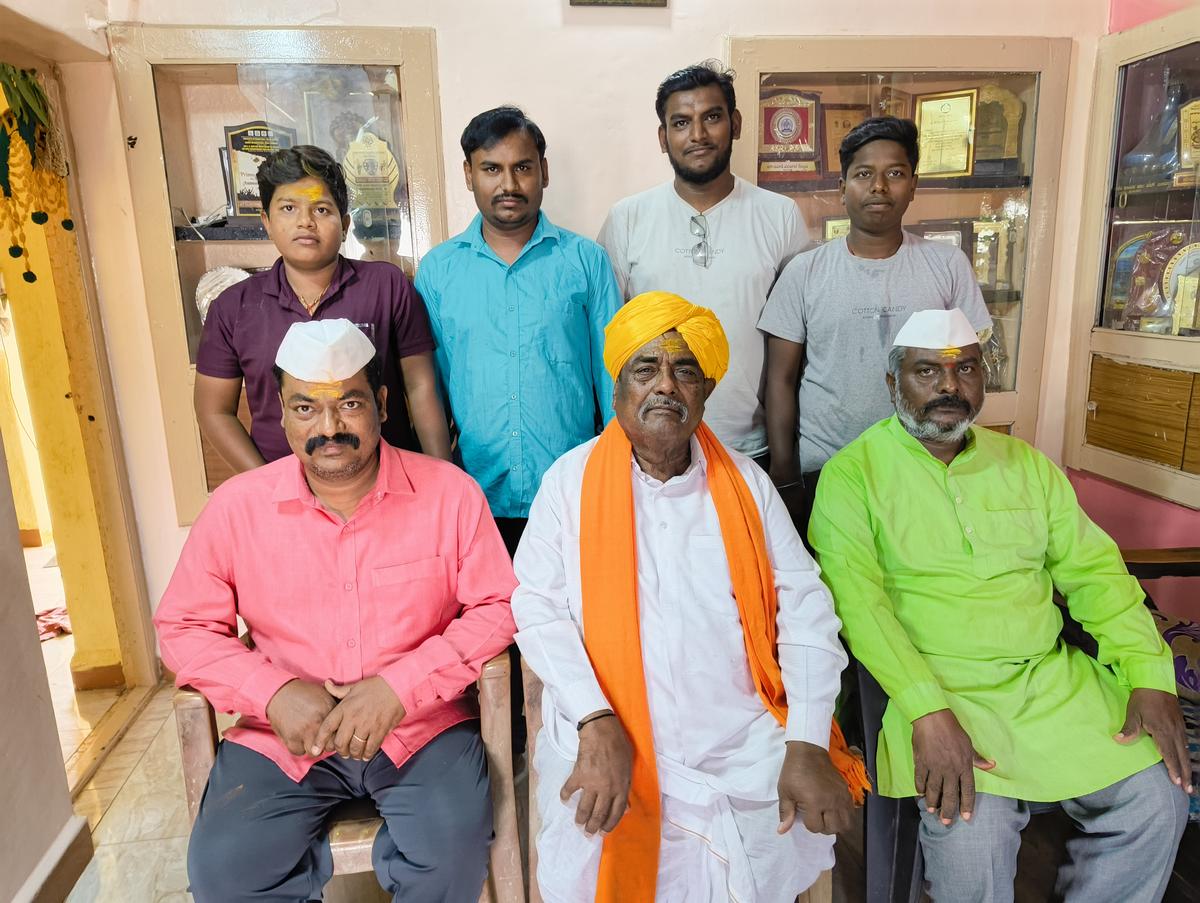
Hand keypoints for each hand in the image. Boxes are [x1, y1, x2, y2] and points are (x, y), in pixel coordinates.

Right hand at [265, 679, 336, 756]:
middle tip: (323, 739)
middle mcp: (317, 722)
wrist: (280, 692)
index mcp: (328, 711)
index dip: (338, 736)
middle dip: (327, 744)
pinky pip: (299, 752)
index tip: (334, 735)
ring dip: (313, 748)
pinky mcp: (291, 738)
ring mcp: (304, 732)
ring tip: (311, 739)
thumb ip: (336, 707)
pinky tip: (299, 738)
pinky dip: (299, 747)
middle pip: (330, 746)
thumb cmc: (303, 693)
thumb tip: (345, 719)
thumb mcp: (324, 694)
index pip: (340, 733)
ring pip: (315, 752)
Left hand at [314, 677, 406, 760]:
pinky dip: (367, 754)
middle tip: (342, 752)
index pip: (327, 726)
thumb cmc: (375, 686)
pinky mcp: (379, 731)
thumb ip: (338, 690)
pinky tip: (366, 754)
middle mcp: (353, 718)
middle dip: (339, 750)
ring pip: (354, 748)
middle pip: (340, 742)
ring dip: (353, 754)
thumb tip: (326, 684)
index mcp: (345, 707)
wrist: (397, 687)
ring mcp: (367, 726)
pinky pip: (370, 748)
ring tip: (354, 754)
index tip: (315, 750)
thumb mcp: (354, 686)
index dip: (319, 740)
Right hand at [560, 713, 631, 836]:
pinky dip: (565, 796)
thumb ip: (626, 788)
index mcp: (621, 787)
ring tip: (578, 823)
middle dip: (593, 827)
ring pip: (584, 808)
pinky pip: (569, 790)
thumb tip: (626, 809)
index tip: (603, 832)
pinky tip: (564, 800)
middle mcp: (607, 789)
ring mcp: (592, 783)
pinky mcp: (578, 775)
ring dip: (580, 818)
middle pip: (599, 815)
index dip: (609, 825)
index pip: (616, 813)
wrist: (602, 731)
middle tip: (588, 833)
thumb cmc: (618, 746)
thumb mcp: (628, 768)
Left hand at [777, 741, 853, 834]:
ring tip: (827, 816)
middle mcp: (831, 802)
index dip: (808, 824)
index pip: (815, 827)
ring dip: (836, 824)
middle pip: (833, 829)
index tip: (804, 813)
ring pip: (846, 824)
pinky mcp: (846, 791)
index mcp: (814, 802)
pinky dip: (845, 815)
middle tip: (815, 817)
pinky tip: (835, 810)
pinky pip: (852, 812)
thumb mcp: (785, 791)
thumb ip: (786, 812)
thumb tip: (782, 831)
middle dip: (823, 827)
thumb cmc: (793, 771)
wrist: (808, 751)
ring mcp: (841, 797)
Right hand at [911, 708, 994, 825]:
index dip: (967, 805)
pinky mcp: (921, 762)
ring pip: (934, 790)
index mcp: (963, 766)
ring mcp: (934, 767)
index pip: (967, 791)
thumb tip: (992, 765)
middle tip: (946, 823)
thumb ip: (978, 759)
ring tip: (932, 811)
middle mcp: (950, 770)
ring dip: (933, 802)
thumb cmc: (953, 730)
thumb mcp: (968, 744)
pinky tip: (920, 794)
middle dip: (948, 810)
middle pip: (950, 795)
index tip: (966, 818)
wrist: (932, 719)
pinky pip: (920, 779)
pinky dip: (920, 788)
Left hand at [1115, 688, 1192, 792]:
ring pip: (1186, 751)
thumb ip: (1129, 729)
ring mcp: (1180, 728)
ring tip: (1189, 781)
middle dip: (1185, 774)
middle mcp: (1174, 732)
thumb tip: (1118, 740)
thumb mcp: (1133, 713)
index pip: (1169, 754)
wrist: (1155, 682)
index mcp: (1162, 731)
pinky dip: (1187, 755)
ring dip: (1187, 766)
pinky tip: (1186, 760)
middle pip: (1181, 757)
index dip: (1173, 769)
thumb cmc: (1142, 699)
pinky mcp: (1181, 724)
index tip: (1176, 782)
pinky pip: (1186, 743)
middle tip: (1188, 790)